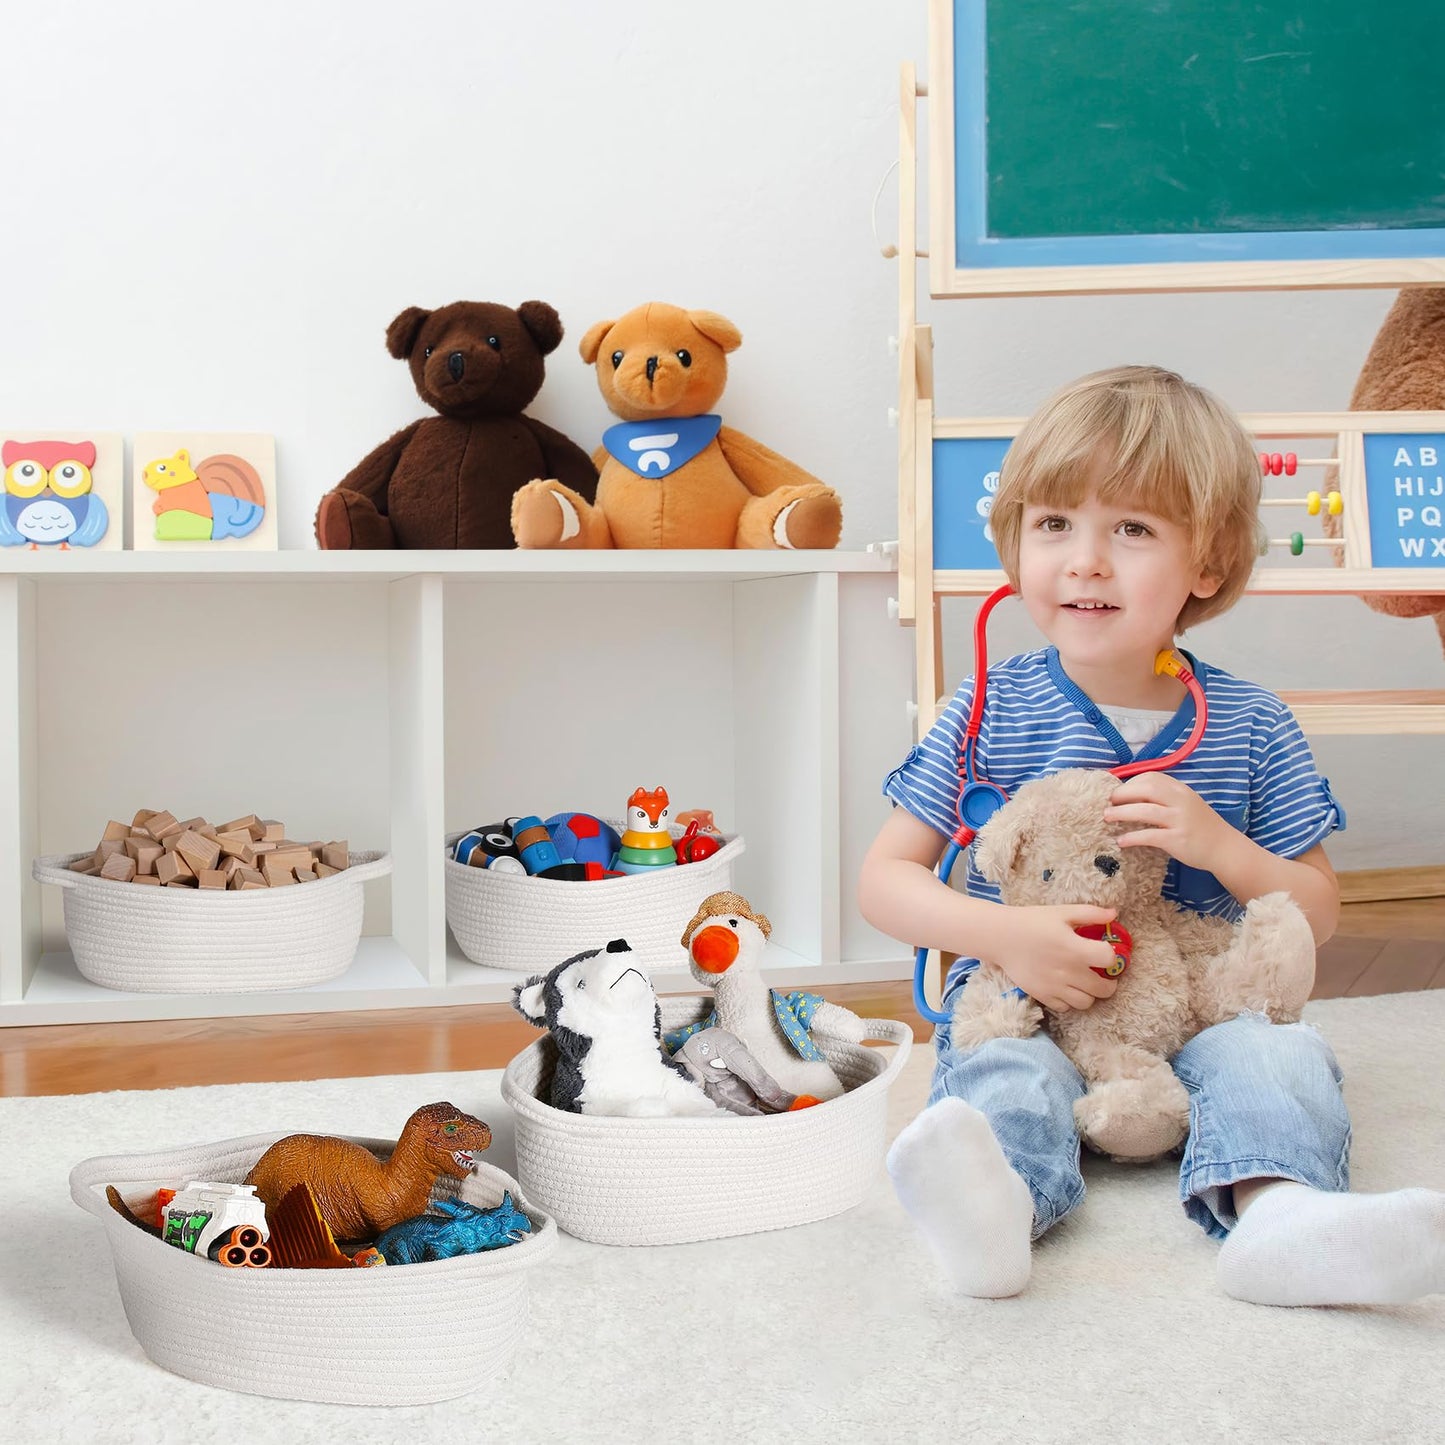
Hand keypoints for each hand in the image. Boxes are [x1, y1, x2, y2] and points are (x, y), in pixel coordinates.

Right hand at [980, 904, 1120, 1011]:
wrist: (1001, 936)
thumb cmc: (1032, 921)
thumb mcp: (1062, 912)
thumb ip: (1090, 913)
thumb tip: (1114, 914)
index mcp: (1076, 949)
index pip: (1109, 960)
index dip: (1112, 956)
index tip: (1105, 953)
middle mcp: (1069, 972)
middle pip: (1104, 989)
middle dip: (1108, 982)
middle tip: (1101, 974)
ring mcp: (1055, 987)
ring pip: (1086, 1002)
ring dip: (1090, 994)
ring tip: (1084, 983)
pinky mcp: (1042, 995)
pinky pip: (1065, 1007)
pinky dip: (1069, 1000)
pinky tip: (1066, 988)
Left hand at [1104, 773, 1229, 870]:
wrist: (1224, 848)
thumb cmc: (1200, 826)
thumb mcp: (1185, 804)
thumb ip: (1164, 798)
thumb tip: (1130, 796)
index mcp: (1181, 790)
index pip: (1151, 778)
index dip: (1131, 784)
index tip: (1119, 793)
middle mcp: (1181, 801)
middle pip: (1146, 789)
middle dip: (1122, 794)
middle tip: (1108, 803)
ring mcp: (1180, 820)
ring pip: (1145, 811)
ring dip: (1121, 813)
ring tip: (1106, 818)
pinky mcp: (1178, 839)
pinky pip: (1150, 835)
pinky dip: (1132, 837)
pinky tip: (1121, 841)